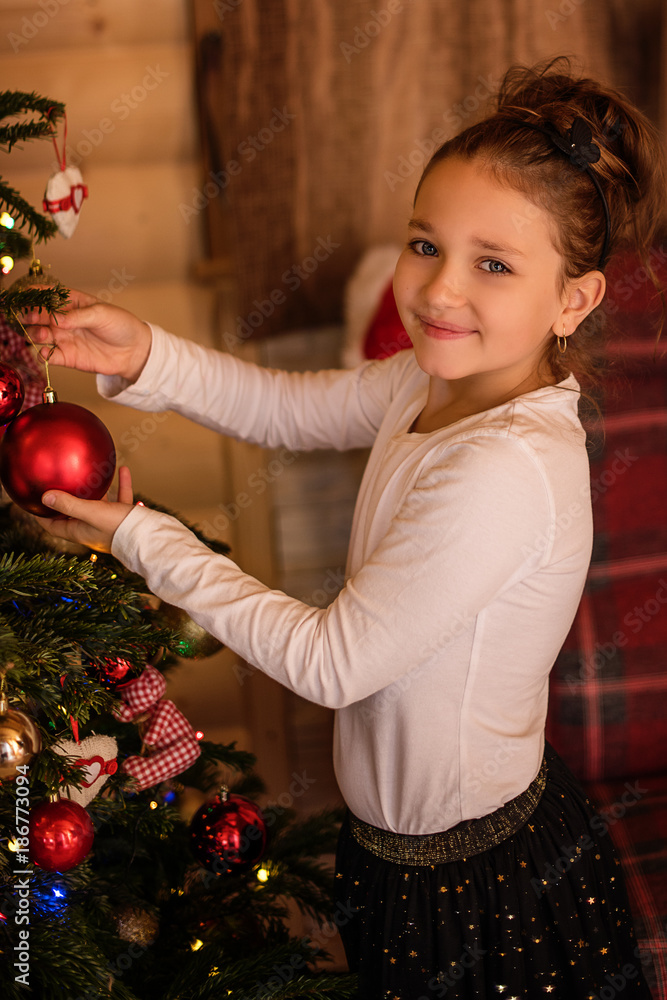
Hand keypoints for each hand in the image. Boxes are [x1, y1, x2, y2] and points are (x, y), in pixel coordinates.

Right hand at [22, 289, 151, 382]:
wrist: (133, 351)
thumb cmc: (120, 325)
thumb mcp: (102, 314)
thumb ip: (79, 316)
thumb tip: (58, 321)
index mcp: (71, 302)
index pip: (47, 296)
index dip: (34, 295)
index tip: (26, 296)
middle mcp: (63, 320)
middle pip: (39, 316)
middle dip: (31, 315)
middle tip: (31, 317)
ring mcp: (64, 338)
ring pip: (39, 335)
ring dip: (35, 334)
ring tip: (43, 335)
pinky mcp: (67, 357)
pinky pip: (48, 356)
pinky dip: (42, 355)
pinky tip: (45, 352)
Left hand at [36, 466, 136, 552]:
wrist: (148, 537)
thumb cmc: (118, 528)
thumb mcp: (91, 512)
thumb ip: (69, 504)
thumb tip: (45, 497)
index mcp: (79, 531)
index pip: (53, 525)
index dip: (42, 516)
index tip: (34, 503)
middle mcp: (92, 528)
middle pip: (73, 514)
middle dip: (67, 500)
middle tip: (59, 485)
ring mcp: (109, 522)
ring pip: (99, 503)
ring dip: (96, 490)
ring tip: (93, 473)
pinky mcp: (125, 517)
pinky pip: (121, 498)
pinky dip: (121, 485)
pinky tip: (123, 470)